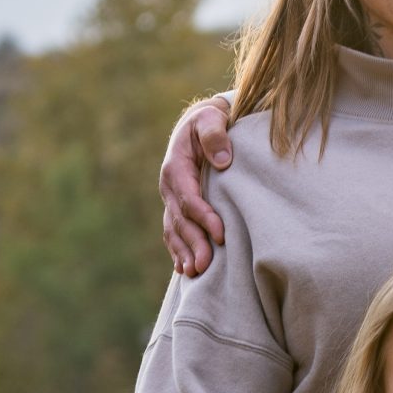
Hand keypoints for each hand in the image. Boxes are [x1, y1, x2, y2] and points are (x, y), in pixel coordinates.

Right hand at [162, 96, 234, 274]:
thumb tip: (223, 161)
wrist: (200, 124)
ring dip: (183, 253)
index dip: (204, 217)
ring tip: (194, 273)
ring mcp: (171, 199)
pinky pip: (174, 232)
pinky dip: (178, 251)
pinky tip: (185, 270)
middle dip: (193, 243)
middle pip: (180, 220)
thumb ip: (216, 135)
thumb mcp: (212, 118)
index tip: (221, 233)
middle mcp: (169, 186)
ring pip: (174, 230)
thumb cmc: (210, 121)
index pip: (189, 197)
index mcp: (176, 166)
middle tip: (206, 265)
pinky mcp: (176, 207)